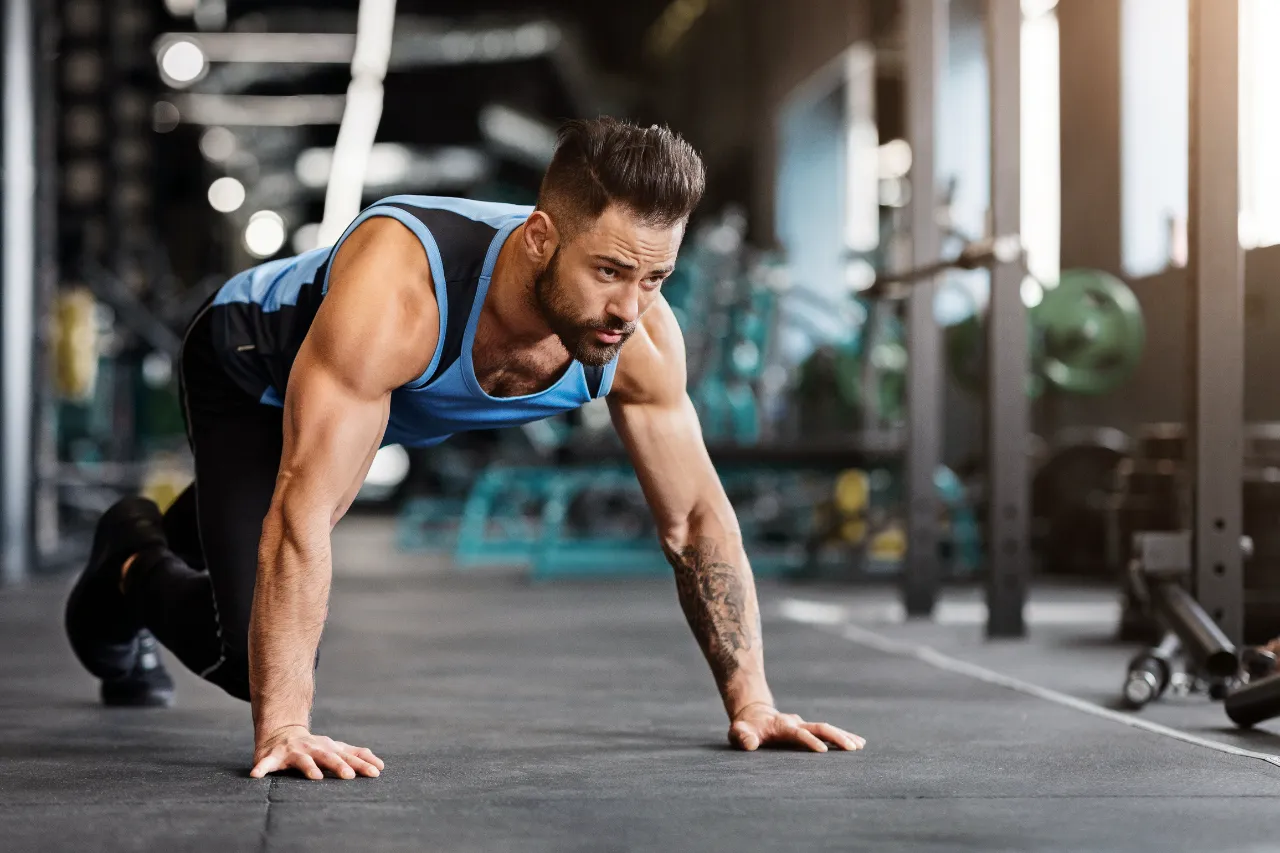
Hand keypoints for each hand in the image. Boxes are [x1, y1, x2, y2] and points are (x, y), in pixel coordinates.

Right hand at [249, 725, 384, 779]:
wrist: (281, 733)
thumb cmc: (313, 747)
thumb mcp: (334, 749)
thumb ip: (355, 756)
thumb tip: (380, 765)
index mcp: (329, 748)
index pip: (349, 757)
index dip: (362, 764)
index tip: (376, 772)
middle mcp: (313, 748)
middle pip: (329, 757)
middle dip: (339, 765)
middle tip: (349, 776)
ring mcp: (294, 751)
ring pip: (303, 760)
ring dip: (309, 768)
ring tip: (316, 777)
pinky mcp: (273, 756)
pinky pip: (266, 764)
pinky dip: (261, 768)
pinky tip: (256, 776)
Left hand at [728, 703, 864, 752]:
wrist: (754, 713)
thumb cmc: (746, 727)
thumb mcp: (738, 732)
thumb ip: (742, 737)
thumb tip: (750, 744)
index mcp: (782, 726)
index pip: (798, 733)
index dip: (810, 741)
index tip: (823, 751)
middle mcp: (796, 723)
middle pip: (819, 727)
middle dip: (835, 737)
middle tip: (851, 748)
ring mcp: (803, 725)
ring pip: (827, 728)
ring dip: (843, 736)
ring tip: (860, 745)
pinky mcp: (808, 729)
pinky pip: (828, 731)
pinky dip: (842, 736)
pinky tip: (857, 743)